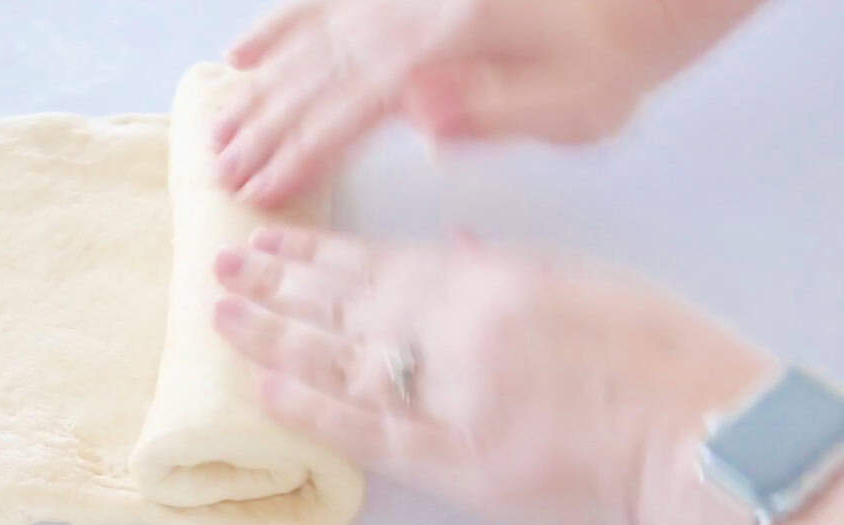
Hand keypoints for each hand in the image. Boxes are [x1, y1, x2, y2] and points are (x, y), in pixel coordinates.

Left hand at [212, 226, 771, 524]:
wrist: (709, 444)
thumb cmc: (667, 361)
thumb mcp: (590, 284)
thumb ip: (506, 267)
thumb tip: (445, 249)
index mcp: (494, 280)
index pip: (381, 263)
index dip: (319, 253)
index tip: (275, 242)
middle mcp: (459, 329)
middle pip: (346, 302)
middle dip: (279, 283)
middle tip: (226, 268)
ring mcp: (451, 397)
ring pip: (340, 359)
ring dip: (275, 335)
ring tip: (223, 317)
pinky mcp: (457, 465)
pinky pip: (366, 431)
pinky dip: (309, 409)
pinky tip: (264, 388)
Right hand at [214, 0, 759, 206]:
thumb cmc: (623, 50)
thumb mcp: (580, 102)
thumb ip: (495, 113)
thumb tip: (414, 118)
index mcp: (451, 45)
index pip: (352, 109)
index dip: (299, 151)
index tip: (259, 187)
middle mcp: (414, 10)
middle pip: (318, 76)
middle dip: (267, 128)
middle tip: (224, 171)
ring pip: (313, 41)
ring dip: (262, 89)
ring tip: (220, 129)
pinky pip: (329, 2)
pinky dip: (282, 26)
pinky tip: (246, 51)